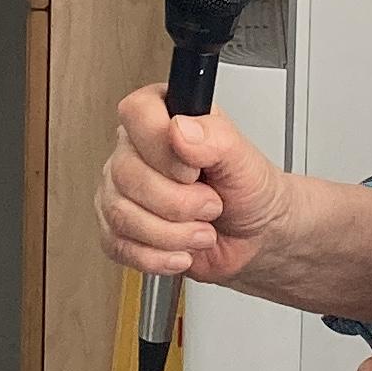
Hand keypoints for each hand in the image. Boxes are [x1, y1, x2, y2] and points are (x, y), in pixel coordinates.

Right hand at [99, 86, 286, 292]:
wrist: (254, 236)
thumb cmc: (248, 190)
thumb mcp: (244, 159)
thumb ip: (215, 136)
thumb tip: (181, 128)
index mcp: (164, 118)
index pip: (137, 113)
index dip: (164, 149)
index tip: (194, 169)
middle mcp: (136, 151)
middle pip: (126, 174)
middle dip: (179, 202)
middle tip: (210, 204)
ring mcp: (122, 190)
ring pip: (121, 214)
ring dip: (172, 234)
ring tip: (201, 230)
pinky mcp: (118, 228)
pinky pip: (118, 245)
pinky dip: (157, 257)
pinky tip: (181, 251)